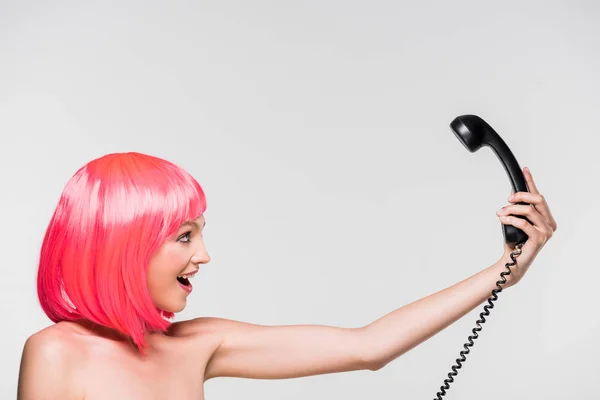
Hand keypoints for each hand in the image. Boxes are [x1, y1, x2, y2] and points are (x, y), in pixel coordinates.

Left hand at [495, 167, 556, 284]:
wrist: (512, 262)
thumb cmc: (515, 242)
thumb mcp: (515, 221)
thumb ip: (517, 208)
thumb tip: (512, 194)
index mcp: (545, 218)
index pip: (538, 196)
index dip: (531, 182)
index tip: (525, 170)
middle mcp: (549, 223)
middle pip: (538, 199)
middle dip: (520, 195)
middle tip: (507, 200)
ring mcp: (546, 231)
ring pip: (529, 210)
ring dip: (511, 210)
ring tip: (500, 214)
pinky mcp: (539, 239)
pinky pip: (523, 223)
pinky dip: (511, 219)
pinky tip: (503, 220)